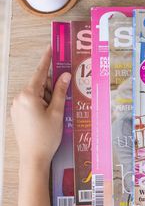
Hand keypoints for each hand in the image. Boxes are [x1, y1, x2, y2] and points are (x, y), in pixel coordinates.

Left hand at [11, 45, 70, 168]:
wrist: (34, 158)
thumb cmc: (46, 136)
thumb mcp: (57, 112)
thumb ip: (61, 92)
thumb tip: (65, 75)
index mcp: (28, 95)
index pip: (40, 73)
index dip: (47, 59)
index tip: (51, 48)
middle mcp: (20, 98)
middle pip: (40, 83)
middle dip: (53, 86)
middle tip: (66, 92)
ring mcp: (18, 107)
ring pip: (37, 93)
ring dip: (50, 96)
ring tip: (59, 109)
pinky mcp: (19, 114)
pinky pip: (33, 102)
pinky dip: (44, 103)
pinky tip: (52, 113)